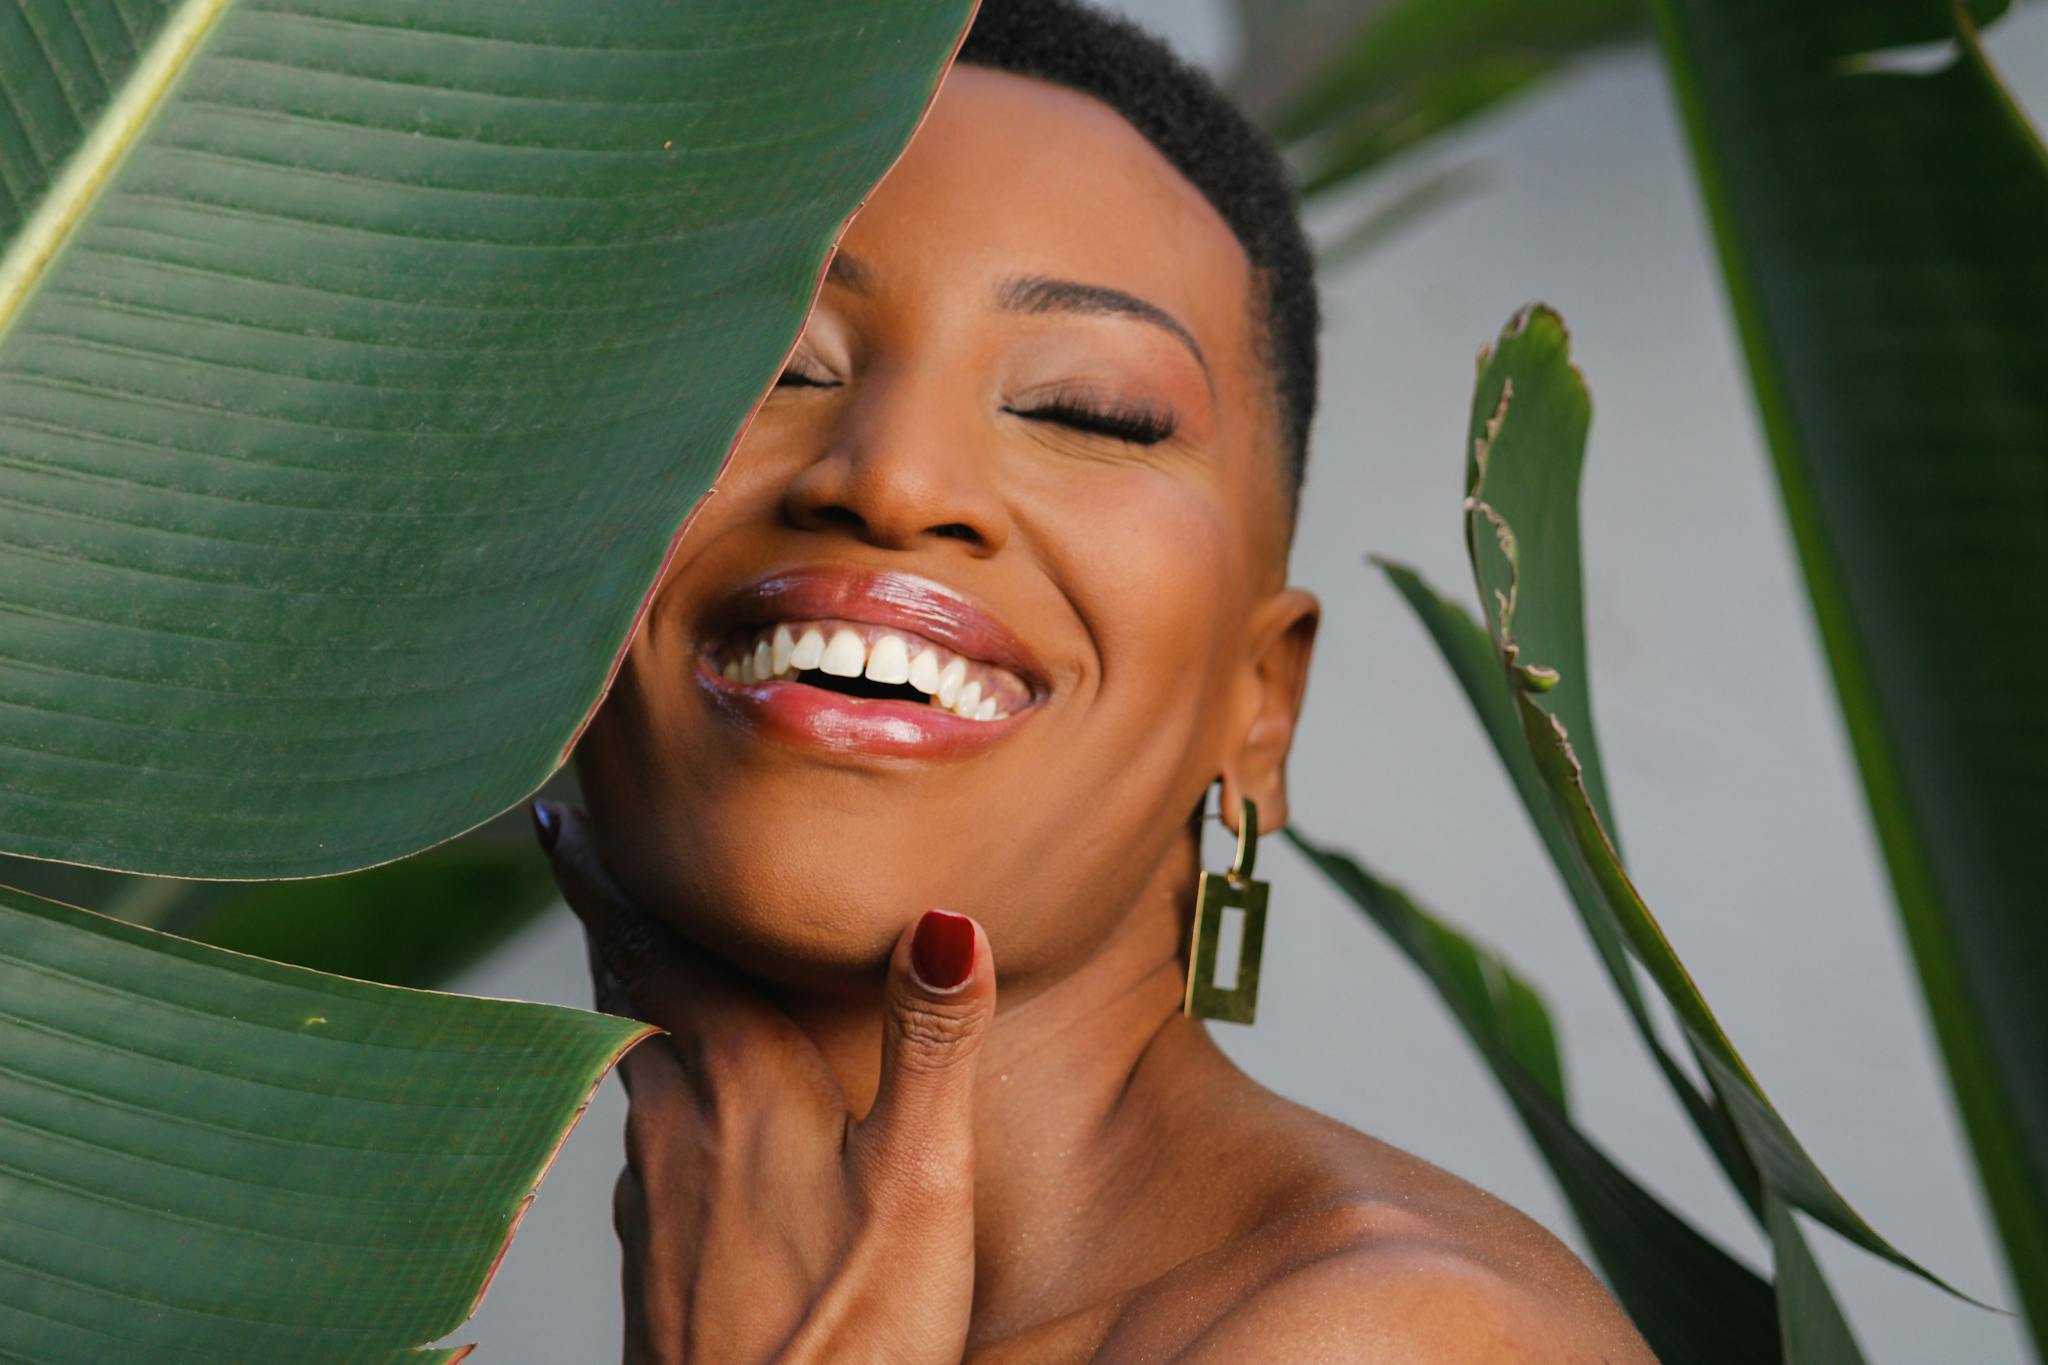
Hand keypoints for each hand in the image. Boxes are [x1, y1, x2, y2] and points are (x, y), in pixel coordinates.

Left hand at [534, 801, 993, 1364]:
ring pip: (633, 1074)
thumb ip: (931, 1046)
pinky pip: (645, 1147)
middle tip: (591, 864)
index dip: (606, 878)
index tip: (559, 817)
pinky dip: (659, 1098)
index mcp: (737, 1082)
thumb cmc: (851, 1337)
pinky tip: (690, 1128)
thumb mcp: (918, 1184)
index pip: (654, 949)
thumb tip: (945, 918)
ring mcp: (646, 1201)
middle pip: (631, 1000)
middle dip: (617, 928)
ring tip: (650, 976)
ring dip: (634, 1010)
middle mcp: (671, 1126)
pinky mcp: (648, 1264)